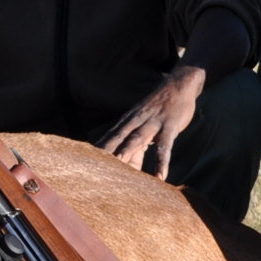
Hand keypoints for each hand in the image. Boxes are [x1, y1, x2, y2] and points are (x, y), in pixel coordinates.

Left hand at [98, 65, 205, 180]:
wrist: (178, 84)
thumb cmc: (158, 108)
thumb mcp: (143, 123)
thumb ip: (135, 144)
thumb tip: (129, 165)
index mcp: (126, 121)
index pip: (108, 137)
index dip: (95, 149)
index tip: (82, 162)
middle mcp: (136, 121)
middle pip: (117, 138)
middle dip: (104, 152)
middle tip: (91, 167)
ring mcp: (153, 123)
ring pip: (137, 139)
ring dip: (126, 151)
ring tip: (118, 167)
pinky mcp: (170, 126)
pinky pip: (165, 147)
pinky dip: (162, 162)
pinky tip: (161, 177)